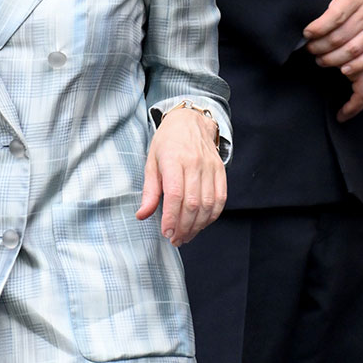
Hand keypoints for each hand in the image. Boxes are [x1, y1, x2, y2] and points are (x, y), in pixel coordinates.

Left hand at [137, 108, 226, 245]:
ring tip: (186, 236)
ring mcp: (210, 167)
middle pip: (192, 203)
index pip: (175, 194)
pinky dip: (212, 216)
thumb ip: (149, 190)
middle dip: (184, 227)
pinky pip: (220, 199)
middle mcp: (194, 163)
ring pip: (207, 204)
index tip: (166, 233)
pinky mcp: (221, 171)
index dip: (171, 218)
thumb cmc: (167, 142)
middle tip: (175, 240)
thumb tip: (142, 215)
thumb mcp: (151, 162)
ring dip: (197, 226)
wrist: (190, 122)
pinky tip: (201, 224)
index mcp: (173, 159)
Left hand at [303, 0, 362, 119]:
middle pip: (343, 40)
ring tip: (321, 61)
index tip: (306, 33)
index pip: (337, 15)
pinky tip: (342, 111)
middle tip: (309, 50)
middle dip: (322, 48)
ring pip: (356, 58)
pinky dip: (355, 100)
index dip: (319, 27)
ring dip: (335, 63)